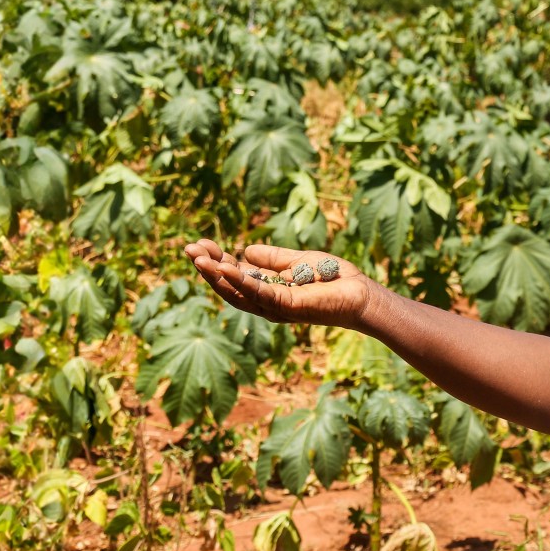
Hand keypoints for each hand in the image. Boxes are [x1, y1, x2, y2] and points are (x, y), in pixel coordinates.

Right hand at [184, 238, 378, 330]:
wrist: (360, 293)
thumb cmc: (333, 278)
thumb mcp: (296, 260)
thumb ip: (272, 258)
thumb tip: (246, 251)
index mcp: (266, 289)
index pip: (234, 276)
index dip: (215, 260)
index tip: (199, 243)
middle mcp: (266, 302)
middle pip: (229, 287)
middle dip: (208, 268)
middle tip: (189, 249)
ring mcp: (275, 307)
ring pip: (238, 293)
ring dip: (216, 275)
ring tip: (198, 258)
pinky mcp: (288, 306)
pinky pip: (259, 293)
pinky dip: (241, 280)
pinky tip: (226, 266)